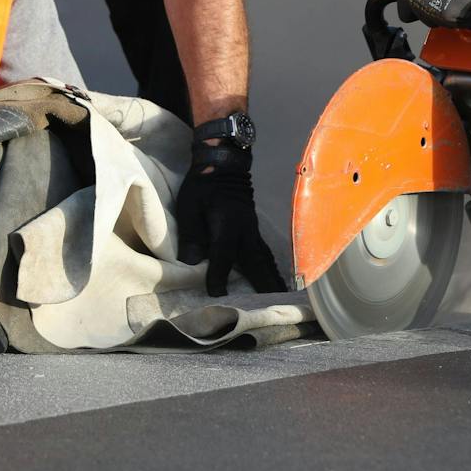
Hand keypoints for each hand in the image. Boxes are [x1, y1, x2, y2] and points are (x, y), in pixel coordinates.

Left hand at [174, 143, 287, 296]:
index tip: (217, 296)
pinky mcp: (254, 229)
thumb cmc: (202, 185)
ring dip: (272, 279)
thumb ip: (191, 234)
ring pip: (264, 259)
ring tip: (281, 299)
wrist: (222, 163)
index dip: (218, 276)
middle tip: (273, 307)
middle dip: (263, 285)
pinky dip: (271, 268)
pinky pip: (265, 253)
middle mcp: (246, 230)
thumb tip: (191, 261)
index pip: (223, 255)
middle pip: (256, 263)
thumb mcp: (189, 206)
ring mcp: (253, 230)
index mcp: (228, 225)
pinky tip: (274, 278)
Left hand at [380, 0, 470, 27]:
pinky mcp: (460, 21)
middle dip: (431, 10)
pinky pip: (462, 23)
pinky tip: (467, 1)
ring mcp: (442, 18)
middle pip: (425, 20)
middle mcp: (423, 11)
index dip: (412, 7)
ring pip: (443, 23)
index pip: (404, 15)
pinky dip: (465, 15)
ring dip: (448, 14)